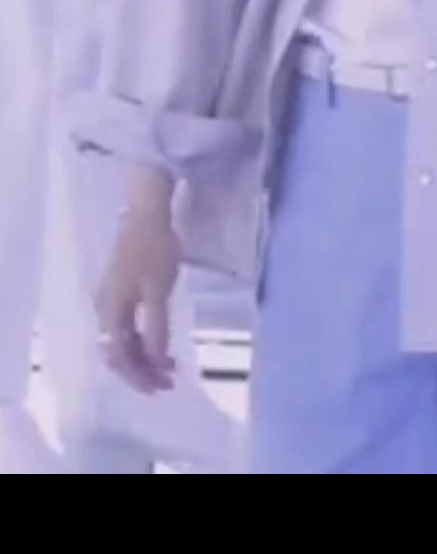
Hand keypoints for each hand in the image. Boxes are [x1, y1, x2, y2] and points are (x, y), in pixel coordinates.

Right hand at [95, 205, 181, 395]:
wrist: (147, 212)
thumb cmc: (154, 249)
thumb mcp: (158, 290)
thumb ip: (156, 327)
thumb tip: (155, 360)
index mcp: (110, 311)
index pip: (120, 356)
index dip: (139, 376)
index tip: (161, 387)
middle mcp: (104, 310)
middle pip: (118, 352)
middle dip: (141, 370)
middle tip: (168, 382)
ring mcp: (110, 300)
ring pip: (123, 340)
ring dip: (143, 357)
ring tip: (168, 367)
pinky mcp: (120, 291)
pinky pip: (127, 326)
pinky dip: (142, 340)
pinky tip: (160, 343)